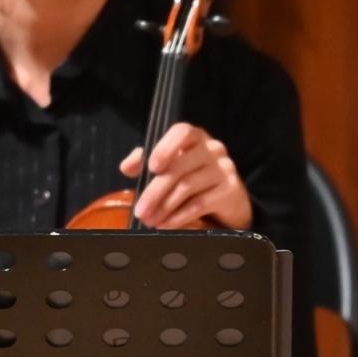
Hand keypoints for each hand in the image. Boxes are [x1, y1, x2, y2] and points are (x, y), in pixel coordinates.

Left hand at [121, 123, 250, 228]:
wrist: (230, 199)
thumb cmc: (195, 178)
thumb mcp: (170, 166)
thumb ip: (146, 161)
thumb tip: (127, 167)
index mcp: (195, 137)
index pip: (182, 132)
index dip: (165, 148)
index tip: (152, 167)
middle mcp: (212, 148)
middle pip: (179, 167)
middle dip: (155, 191)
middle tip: (140, 211)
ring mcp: (224, 168)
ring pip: (187, 187)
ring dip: (164, 207)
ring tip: (150, 221)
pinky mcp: (230, 190)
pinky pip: (200, 204)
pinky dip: (179, 217)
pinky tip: (166, 225)